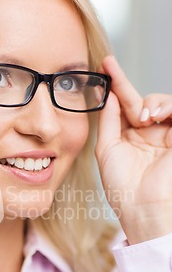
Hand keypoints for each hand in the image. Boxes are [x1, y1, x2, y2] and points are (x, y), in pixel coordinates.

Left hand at [95, 55, 171, 243]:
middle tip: (125, 96)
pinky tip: (156, 117)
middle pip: (144, 100)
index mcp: (131, 138)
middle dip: (132, 93)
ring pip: (163, 103)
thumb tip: (109, 95)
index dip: (117, 83)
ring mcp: (167, 136)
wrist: (143, 208)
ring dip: (154, 103)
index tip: (105, 63)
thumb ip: (109, 120)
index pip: (125, 104)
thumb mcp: (107, 149)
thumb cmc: (123, 186)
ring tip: (145, 119)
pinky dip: (168, 107)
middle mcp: (150, 134)